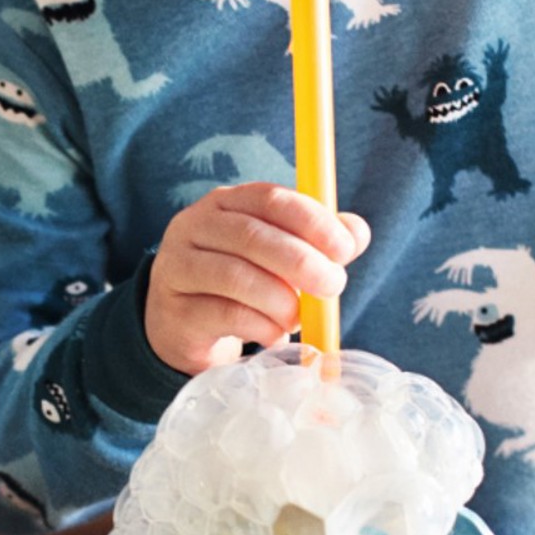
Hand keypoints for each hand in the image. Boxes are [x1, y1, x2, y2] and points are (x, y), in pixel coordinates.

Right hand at [144, 183, 369, 375]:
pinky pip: (225, 315)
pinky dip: (262, 327)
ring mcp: (178, 267)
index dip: (312, 221)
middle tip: (333, 287)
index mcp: (226, 202)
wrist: (184, 325)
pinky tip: (274, 335)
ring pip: (236, 277)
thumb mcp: (279, 256)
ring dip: (281, 301)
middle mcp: (195, 226)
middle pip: (251, 235)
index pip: (270, 199)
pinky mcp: (176, 310)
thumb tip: (357, 233)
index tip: (345, 250)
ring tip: (298, 319)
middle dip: (301, 262)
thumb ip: (318, 241)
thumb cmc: (241, 283)